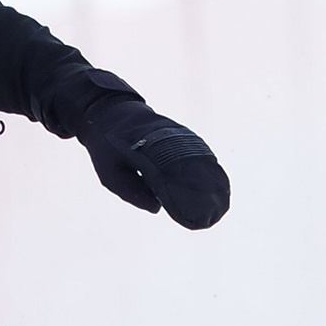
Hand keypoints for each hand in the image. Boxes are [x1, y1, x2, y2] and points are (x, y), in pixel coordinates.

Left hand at [75, 87, 229, 228]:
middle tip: (212, 212)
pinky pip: (197, 152)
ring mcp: (175, 135)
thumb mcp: (110, 174)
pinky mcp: (179, 134)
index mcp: (148, 151)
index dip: (185, 196)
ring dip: (208, 179)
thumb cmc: (107, 148)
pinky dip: (205, 167)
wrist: (109, 113)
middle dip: (203, 191)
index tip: (194, 212)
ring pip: (199, 159)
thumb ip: (132, 193)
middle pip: (192, 168)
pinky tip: (214, 182)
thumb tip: (158, 209)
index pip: (173, 177)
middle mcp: (166, 141)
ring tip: (218, 201)